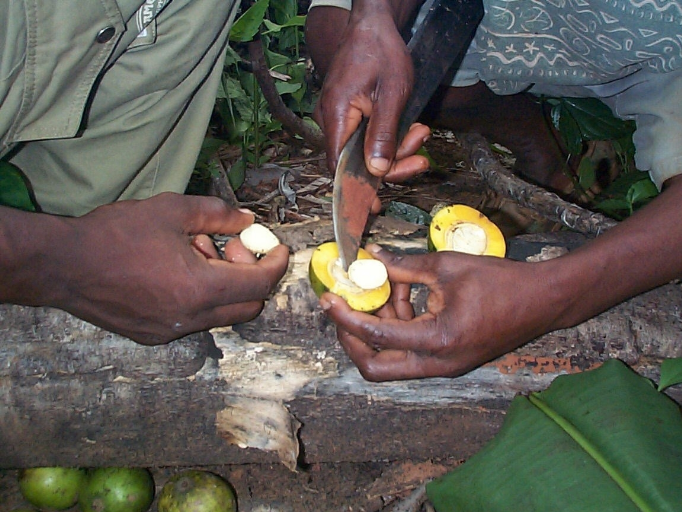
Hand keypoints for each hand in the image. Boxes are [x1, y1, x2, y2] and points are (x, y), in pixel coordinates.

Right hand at [26, 193, 288, 344]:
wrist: (61, 266)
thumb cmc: (115, 234)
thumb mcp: (171, 211)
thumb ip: (217, 215)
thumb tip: (248, 220)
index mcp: (200, 288)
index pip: (259, 284)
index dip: (276, 264)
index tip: (278, 247)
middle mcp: (190, 318)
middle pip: (248, 306)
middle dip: (251, 277)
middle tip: (232, 249)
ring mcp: (171, 332)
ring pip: (221, 314)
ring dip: (223, 286)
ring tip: (195, 253)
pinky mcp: (153, 336)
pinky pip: (195, 320)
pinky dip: (201, 298)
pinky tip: (177, 272)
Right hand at [314, 2, 429, 179]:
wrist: (373, 26)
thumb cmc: (381, 53)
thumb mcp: (393, 95)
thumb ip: (383, 135)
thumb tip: (378, 171)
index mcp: (336, 115)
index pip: (339, 166)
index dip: (357, 190)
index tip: (374, 208)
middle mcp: (330, 119)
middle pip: (356, 161)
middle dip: (393, 162)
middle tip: (420, 159)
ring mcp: (337, 117)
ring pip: (364, 149)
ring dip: (395, 147)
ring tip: (419, 133)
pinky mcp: (347, 114)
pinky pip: (365, 136)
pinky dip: (387, 137)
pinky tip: (408, 129)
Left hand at [319, 244, 563, 380]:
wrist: (543, 301)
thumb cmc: (501, 281)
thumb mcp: (447, 267)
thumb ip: (404, 266)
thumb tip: (371, 257)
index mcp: (436, 341)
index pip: (375, 335)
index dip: (345, 317)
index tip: (328, 299)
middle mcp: (436, 365)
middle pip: (375, 367)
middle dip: (353, 338)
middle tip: (344, 309)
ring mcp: (443, 367)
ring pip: (392, 361)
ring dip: (378, 328)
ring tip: (383, 288)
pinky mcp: (448, 361)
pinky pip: (410, 352)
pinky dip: (398, 328)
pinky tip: (403, 295)